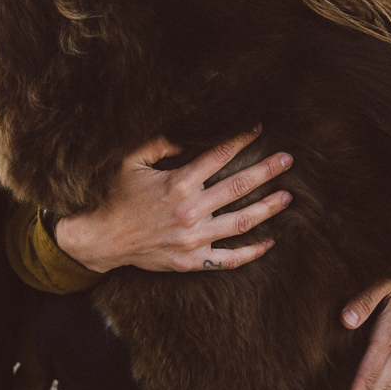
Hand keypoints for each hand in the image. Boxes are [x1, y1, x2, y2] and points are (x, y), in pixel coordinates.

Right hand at [53, 126, 292, 273]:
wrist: (103, 239)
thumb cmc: (116, 196)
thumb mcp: (131, 161)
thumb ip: (160, 143)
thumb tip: (189, 134)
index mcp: (178, 182)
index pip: (219, 156)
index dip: (240, 139)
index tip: (257, 129)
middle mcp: (190, 210)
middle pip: (238, 186)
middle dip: (266, 170)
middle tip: (288, 160)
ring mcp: (193, 238)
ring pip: (242, 222)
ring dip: (268, 207)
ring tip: (287, 196)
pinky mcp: (192, 260)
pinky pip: (229, 259)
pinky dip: (251, 252)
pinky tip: (269, 242)